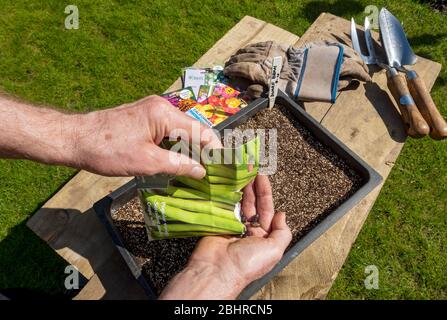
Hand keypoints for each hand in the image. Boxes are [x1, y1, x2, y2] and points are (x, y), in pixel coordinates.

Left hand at [71, 95, 220, 177]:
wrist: (74, 139)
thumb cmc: (107, 150)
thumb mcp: (147, 162)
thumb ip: (178, 165)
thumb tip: (201, 171)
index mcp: (164, 113)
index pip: (201, 131)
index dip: (215, 150)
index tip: (224, 167)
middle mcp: (161, 107)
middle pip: (193, 129)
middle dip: (204, 150)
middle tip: (214, 172)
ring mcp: (151, 111)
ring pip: (181, 131)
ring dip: (190, 150)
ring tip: (200, 170)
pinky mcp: (144, 119)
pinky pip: (168, 132)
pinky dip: (176, 147)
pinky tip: (180, 162)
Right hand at [159, 175, 291, 299]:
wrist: (217, 270)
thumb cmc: (247, 264)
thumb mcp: (275, 250)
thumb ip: (283, 232)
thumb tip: (282, 215)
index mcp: (263, 237)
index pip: (266, 209)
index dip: (265, 193)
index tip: (262, 177)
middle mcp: (248, 231)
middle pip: (252, 203)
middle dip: (252, 186)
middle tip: (251, 170)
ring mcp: (231, 226)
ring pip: (237, 203)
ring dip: (240, 188)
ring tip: (240, 172)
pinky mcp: (217, 223)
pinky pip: (223, 206)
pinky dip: (225, 195)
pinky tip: (227, 183)